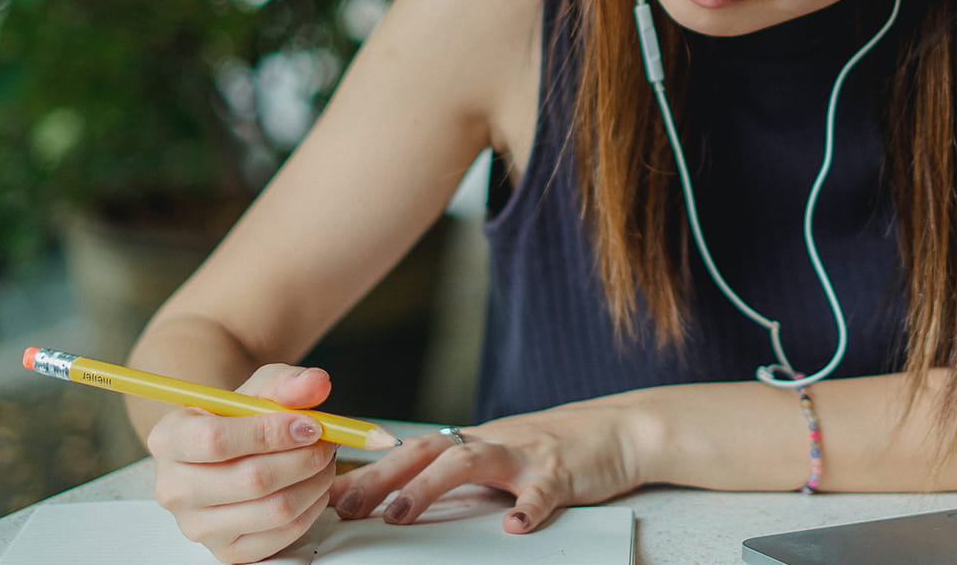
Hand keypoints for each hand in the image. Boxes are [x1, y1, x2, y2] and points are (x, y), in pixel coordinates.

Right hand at [148, 364, 337, 563]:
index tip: (310, 424)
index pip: (216, 440)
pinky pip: (283, 534)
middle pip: (252, 479)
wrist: (227, 453)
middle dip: (305, 458)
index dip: (272, 432)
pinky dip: (312, 508)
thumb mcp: (259, 390)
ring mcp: (197, 525)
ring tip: (324, 461)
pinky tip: (314, 486)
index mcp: (168, 440)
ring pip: (275, 509)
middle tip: (328, 442)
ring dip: (315, 482)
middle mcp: (173, 488)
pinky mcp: (226, 551)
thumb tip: (316, 383)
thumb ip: (287, 383)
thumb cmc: (240, 420)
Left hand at [328, 401, 647, 532]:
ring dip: (430, 486)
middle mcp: (495, 442)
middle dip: (383, 478)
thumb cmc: (561, 448)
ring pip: (471, 462)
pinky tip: (515, 527)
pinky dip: (528, 509)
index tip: (333, 495)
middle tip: (348, 507)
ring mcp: (527, 455)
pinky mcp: (563, 472)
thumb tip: (410, 493)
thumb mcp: (506, 454)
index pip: (413, 450)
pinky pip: (542, 492)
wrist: (623, 429)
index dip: (372, 470)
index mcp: (477, 441)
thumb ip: (465, 470)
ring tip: (402, 514)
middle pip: (428, 451)